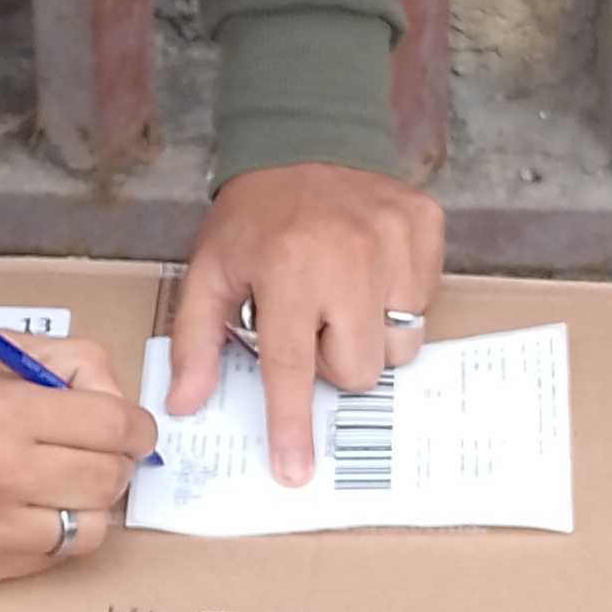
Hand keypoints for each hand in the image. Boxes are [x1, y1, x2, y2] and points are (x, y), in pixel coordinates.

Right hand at [0, 338, 153, 581]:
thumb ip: (53, 362)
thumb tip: (110, 390)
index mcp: (0, 411)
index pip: (114, 425)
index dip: (134, 424)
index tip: (127, 425)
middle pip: (111, 479)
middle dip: (117, 462)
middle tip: (96, 452)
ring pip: (93, 528)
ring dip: (90, 504)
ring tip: (64, 485)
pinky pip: (53, 558)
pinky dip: (57, 534)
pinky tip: (32, 511)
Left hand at [167, 163, 445, 483]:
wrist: (303, 140)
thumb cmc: (255, 218)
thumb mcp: (209, 272)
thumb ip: (196, 341)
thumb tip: (186, 404)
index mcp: (286, 269)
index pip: (292, 367)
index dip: (293, 424)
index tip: (296, 471)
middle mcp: (347, 257)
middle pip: (357, 370)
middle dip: (332, 360)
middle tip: (311, 323)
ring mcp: (395, 241)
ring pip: (400, 346)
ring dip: (369, 336)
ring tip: (342, 297)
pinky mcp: (426, 228)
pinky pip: (424, 304)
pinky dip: (397, 301)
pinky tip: (368, 271)